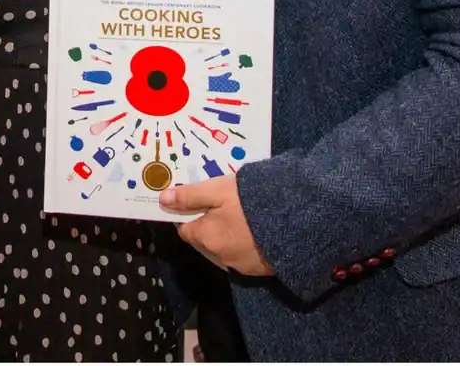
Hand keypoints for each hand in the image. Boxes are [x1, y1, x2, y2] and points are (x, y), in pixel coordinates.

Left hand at [159, 174, 273, 275]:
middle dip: (208, 227)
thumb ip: (189, 195)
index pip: (185, 229)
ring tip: (240, 218)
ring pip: (224, 250)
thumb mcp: (217, 190)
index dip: (189, 215)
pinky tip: (256, 232)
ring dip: (226, 238)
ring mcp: (241, 266)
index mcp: (205, 237)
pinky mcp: (260, 269)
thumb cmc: (251, 201)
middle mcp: (219, 256)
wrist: (296, 221)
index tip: (198, 203)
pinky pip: (244, 257)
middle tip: (222, 207)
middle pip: (204, 241)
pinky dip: (245, 246)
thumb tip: (163, 200)